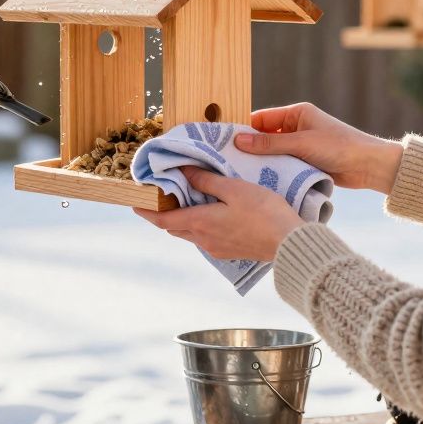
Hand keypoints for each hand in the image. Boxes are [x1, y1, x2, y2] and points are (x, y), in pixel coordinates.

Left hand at [134, 167, 303, 261]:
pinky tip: (208, 214)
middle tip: (160, 198)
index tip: (134, 205)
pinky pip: (204, 239)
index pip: (162, 220)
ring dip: (181, 220)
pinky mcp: (228, 252)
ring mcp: (215, 248)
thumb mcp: (234, 188)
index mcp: (200, 223)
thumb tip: (183, 171)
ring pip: (189, 233)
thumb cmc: (264, 213)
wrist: (288, 244)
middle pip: (173, 227)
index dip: (146, 212)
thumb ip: (206, 180)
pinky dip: (198, 226)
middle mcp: (203, 239)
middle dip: (162, 214)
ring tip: (183, 202)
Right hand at [233, 103, 402, 194]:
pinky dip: (274, 172)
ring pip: (272, 153)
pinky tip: (260, 181)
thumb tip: (238, 140)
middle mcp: (296, 127)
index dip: (243, 129)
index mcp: (296, 113)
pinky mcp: (305, 163)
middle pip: (264, 137)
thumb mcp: (301, 143)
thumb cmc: (339, 147)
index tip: (223, 143)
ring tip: (240, 173)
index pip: (261, 119)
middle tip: (227, 161)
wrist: (369, 167)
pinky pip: (283, 165)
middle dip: (250, 148)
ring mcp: (300, 146)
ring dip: (262, 162)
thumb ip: (269, 143)